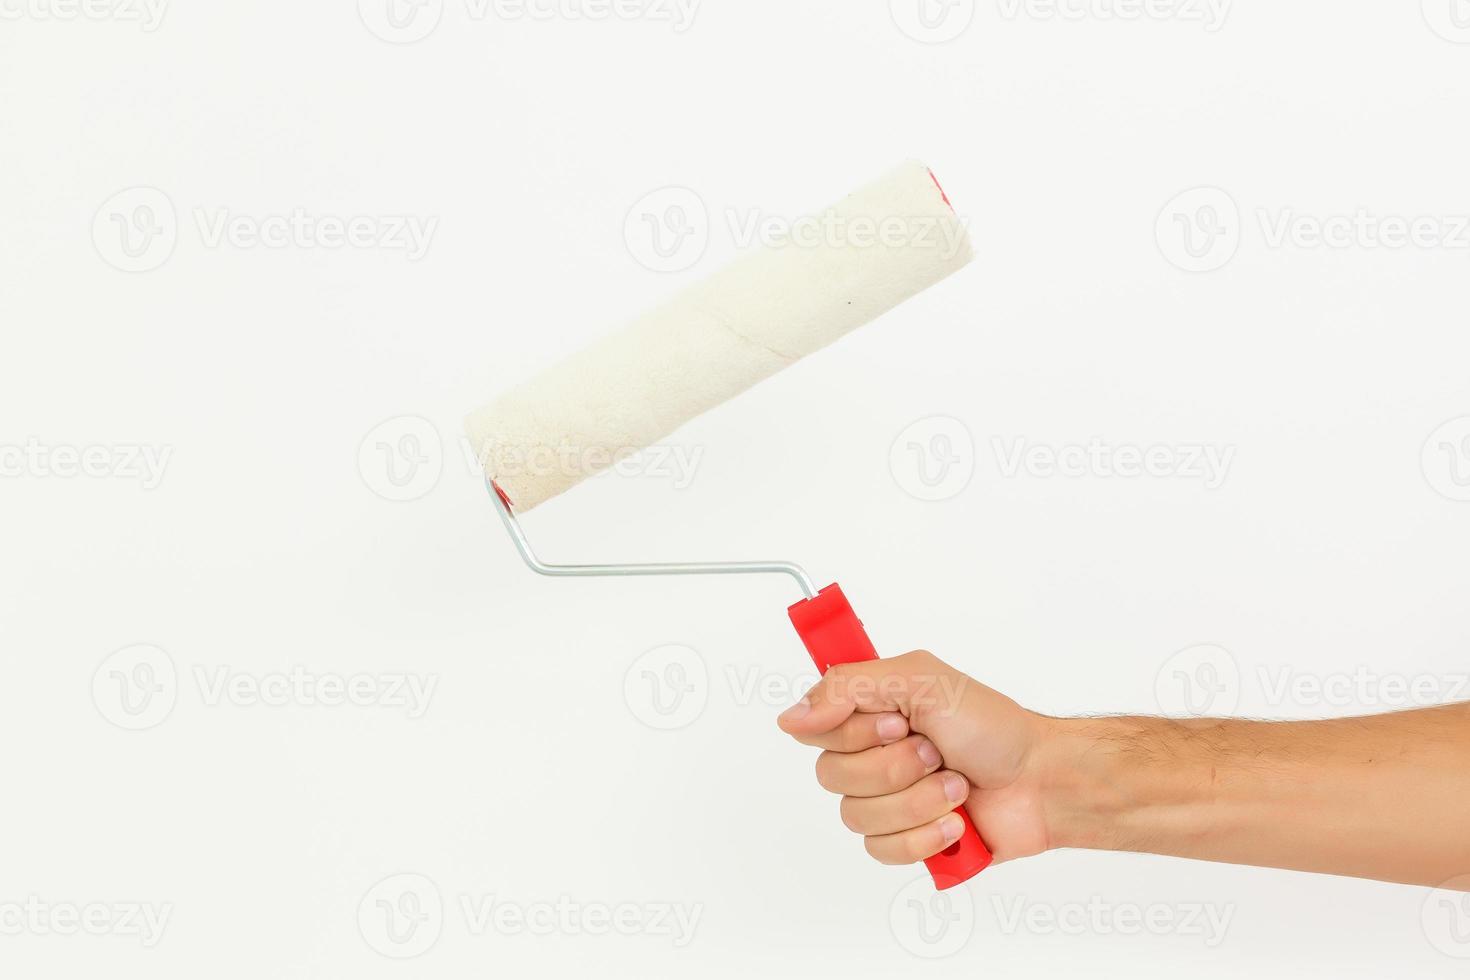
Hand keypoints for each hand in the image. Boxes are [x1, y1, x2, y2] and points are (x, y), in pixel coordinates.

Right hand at [776, 650, 1053, 867]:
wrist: (1040, 781)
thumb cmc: (991, 726)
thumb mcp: (921, 679)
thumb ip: (849, 686)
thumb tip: (792, 717)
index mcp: (868, 711)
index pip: (814, 728)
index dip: (853, 733)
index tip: (897, 723)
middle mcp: (870, 754)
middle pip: (831, 777)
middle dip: (894, 768)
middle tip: (935, 752)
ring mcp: (886, 800)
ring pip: (856, 817)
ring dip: (915, 801)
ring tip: (954, 787)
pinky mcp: (905, 841)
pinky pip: (881, 851)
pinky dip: (924, 835)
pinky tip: (954, 822)